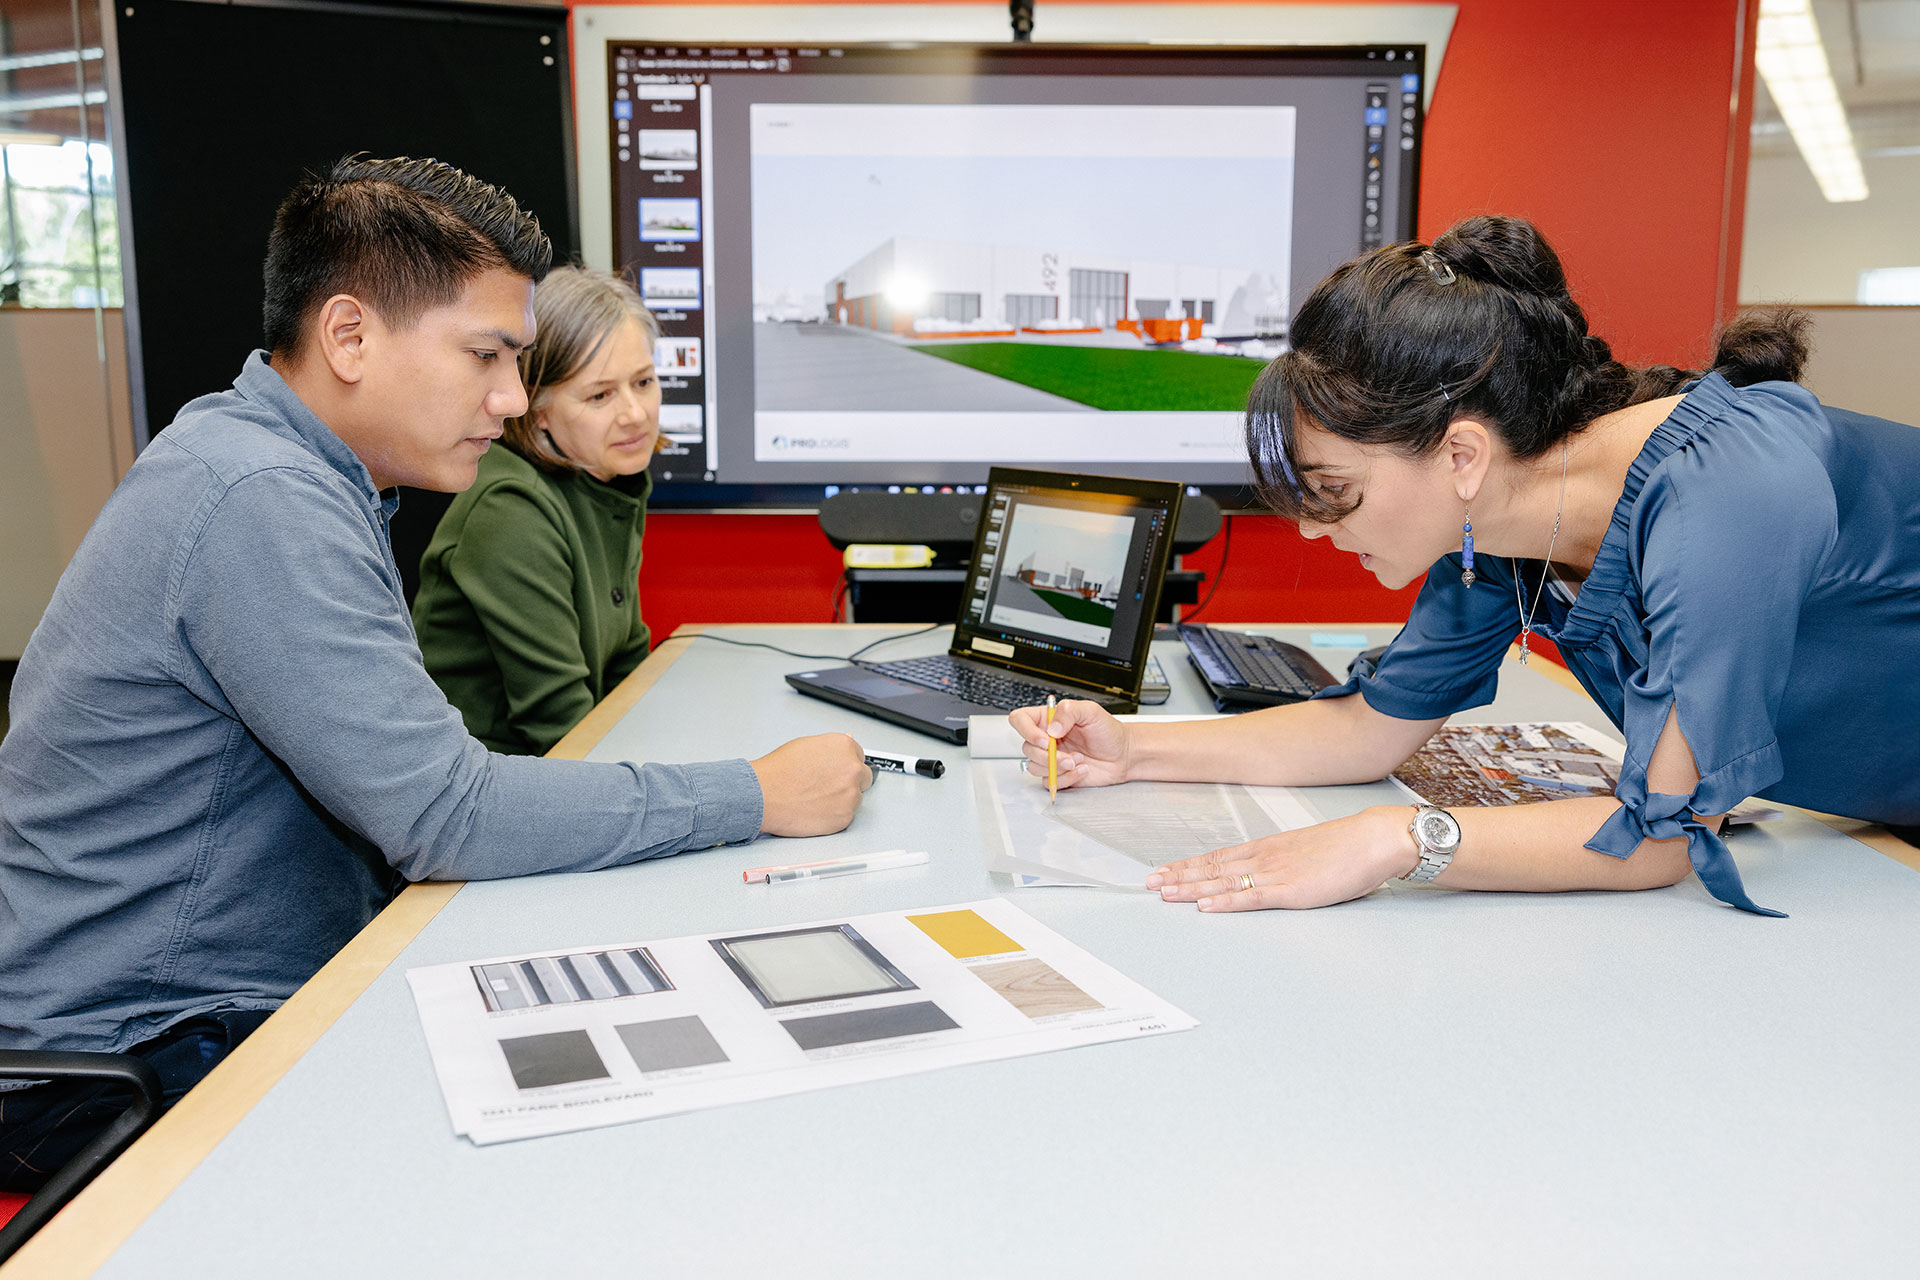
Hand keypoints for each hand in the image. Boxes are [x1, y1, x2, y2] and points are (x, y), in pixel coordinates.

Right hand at [750, 734, 872, 835]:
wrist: (763, 795)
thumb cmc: (778, 771)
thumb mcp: (805, 745)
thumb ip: (832, 746)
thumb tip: (847, 741)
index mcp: (844, 747)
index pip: (859, 756)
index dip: (845, 764)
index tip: (837, 771)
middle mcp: (852, 770)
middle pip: (863, 777)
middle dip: (849, 781)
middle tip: (826, 787)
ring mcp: (850, 795)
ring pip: (855, 799)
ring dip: (841, 799)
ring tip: (815, 798)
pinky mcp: (844, 817)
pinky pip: (845, 816)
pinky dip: (834, 815)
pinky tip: (815, 809)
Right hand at [1008, 699, 1130, 789]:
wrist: (1123, 754)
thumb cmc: (1108, 731)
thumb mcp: (1091, 711)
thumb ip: (1069, 712)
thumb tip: (1051, 728)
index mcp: (1048, 719)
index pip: (1020, 720)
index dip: (1026, 730)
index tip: (1045, 739)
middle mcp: (1046, 738)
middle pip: (1026, 748)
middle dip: (1048, 756)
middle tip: (1070, 755)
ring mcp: (1050, 757)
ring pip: (1035, 767)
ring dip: (1058, 767)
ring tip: (1078, 760)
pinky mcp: (1058, 774)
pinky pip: (1049, 781)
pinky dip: (1066, 778)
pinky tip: (1081, 769)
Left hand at [1144, 805, 1418, 910]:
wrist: (1373, 839)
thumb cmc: (1347, 847)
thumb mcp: (1306, 851)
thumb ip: (1284, 863)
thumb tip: (1267, 873)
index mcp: (1268, 848)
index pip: (1218, 857)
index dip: (1188, 865)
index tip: (1164, 870)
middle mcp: (1265, 858)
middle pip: (1212, 868)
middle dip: (1179, 876)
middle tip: (1149, 883)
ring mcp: (1276, 874)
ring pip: (1223, 882)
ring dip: (1191, 888)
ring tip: (1164, 893)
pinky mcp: (1292, 891)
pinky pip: (1251, 898)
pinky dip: (1225, 902)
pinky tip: (1205, 906)